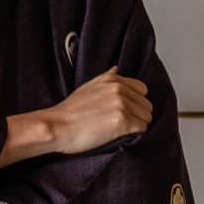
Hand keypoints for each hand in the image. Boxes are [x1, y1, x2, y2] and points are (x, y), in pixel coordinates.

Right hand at [0, 67, 151, 166]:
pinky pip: (142, 128)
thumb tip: (116, 68)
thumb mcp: (87, 86)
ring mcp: (121, 104)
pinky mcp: (122, 121)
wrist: (57, 126)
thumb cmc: (69, 112)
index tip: (122, 112)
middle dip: (137, 115)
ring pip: (146, 117)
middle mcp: (119, 89)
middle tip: (118, 124)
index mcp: (113, 80)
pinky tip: (118, 135)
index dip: (135, 103)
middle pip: (146, 105)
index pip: (142, 90)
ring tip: (117, 130)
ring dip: (135, 126)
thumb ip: (105, 78)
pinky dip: (133, 134)